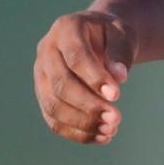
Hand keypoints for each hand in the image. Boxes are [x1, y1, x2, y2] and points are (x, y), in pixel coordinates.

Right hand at [33, 10, 136, 145]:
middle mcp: (46, 50)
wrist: (99, 36)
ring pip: (53, 106)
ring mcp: (41, 74)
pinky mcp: (43, 94)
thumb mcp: (122, 34)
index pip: (76, 56)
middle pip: (61, 84)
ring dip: (82, 123)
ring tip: (111, 130)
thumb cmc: (112, 34)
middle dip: (88, 105)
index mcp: (66, 28)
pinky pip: (53, 119)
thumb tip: (119, 77)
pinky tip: (101, 137)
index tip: (117, 95)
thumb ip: (121, 52)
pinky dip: (76, 132)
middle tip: (116, 118)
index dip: (94, 78)